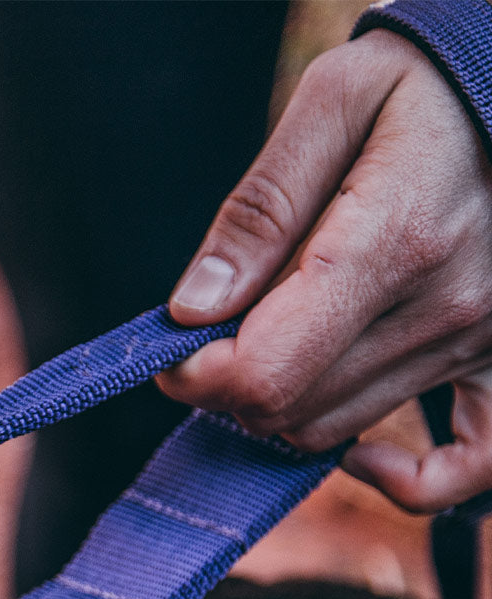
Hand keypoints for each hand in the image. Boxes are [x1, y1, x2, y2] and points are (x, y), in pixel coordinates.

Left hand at [161, 30, 491, 512]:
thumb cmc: (424, 84)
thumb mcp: (330, 106)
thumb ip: (256, 213)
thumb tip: (192, 310)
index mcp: (391, 243)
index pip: (264, 370)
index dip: (195, 376)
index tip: (171, 351)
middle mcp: (445, 308)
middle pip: (289, 409)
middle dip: (228, 385)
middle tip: (218, 335)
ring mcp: (486, 341)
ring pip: (337, 430)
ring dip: (284, 405)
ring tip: (276, 344)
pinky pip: (468, 466)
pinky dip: (404, 480)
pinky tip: (359, 451)